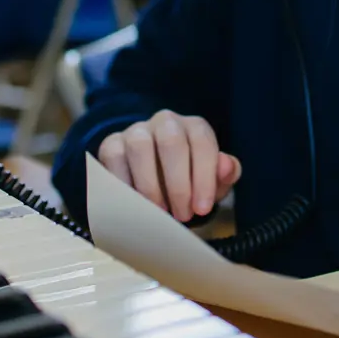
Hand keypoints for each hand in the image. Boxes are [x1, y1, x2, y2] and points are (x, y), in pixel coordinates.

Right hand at [97, 110, 240, 222]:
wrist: (153, 178)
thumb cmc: (189, 179)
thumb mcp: (212, 180)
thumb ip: (225, 174)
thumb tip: (227, 166)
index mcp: (194, 127)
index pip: (202, 142)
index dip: (204, 176)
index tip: (202, 208)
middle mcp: (166, 122)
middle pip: (172, 142)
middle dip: (178, 184)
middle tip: (182, 215)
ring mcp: (137, 130)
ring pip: (140, 146)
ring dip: (150, 185)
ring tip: (159, 212)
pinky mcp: (112, 144)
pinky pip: (114, 158)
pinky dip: (124, 184)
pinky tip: (134, 205)